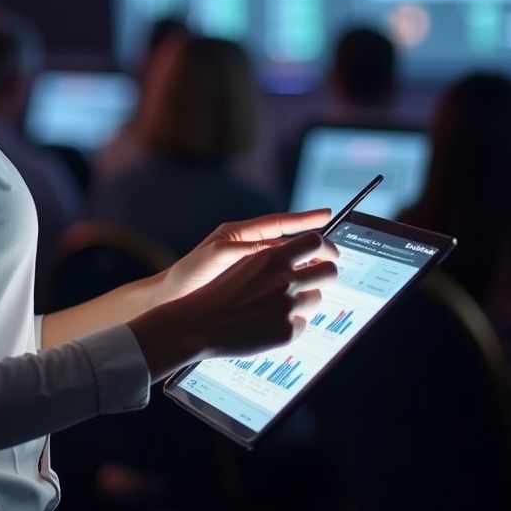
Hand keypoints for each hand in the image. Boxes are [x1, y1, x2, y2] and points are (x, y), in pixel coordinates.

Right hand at [128, 228, 339, 379]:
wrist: (198, 324)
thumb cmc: (218, 291)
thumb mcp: (244, 263)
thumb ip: (273, 258)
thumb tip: (302, 258)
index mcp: (272, 257)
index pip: (316, 242)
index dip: (327, 248)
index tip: (330, 254)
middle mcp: (285, 280)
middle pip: (329, 272)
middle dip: (325, 275)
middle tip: (316, 280)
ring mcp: (288, 307)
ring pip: (317, 300)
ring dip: (305, 301)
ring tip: (280, 305)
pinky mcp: (287, 332)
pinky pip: (303, 324)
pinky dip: (290, 324)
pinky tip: (269, 324)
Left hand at [156, 209, 336, 304]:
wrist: (176, 297)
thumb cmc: (192, 273)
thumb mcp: (217, 256)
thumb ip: (242, 250)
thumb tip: (270, 249)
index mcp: (240, 233)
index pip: (278, 223)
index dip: (304, 219)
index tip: (327, 214)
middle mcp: (248, 246)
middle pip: (288, 241)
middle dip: (312, 244)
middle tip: (335, 252)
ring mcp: (251, 265)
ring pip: (286, 260)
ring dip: (306, 263)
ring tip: (328, 269)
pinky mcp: (251, 283)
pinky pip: (278, 278)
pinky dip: (293, 281)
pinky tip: (307, 288)